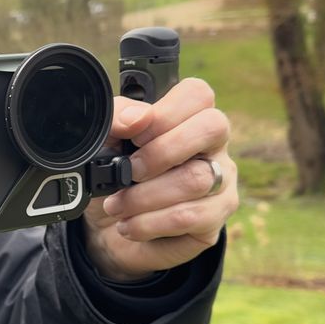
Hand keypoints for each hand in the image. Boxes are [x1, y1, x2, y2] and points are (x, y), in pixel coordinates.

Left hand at [81, 78, 237, 280]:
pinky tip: (130, 225)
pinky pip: (189, 217)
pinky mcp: (215, 220)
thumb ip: (116, 120)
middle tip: (130, 170)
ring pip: (196, 179)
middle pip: (212, 127)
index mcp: (186, 118)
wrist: (108, 229)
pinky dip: (149, 222)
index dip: (165, 112)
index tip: (134, 137)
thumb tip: (136, 118)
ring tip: (117, 205)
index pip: (197, 94)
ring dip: (144, 196)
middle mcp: (212, 146)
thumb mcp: (104, 144)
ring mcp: (221, 183)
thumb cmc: (113, 177)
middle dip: (162, 151)